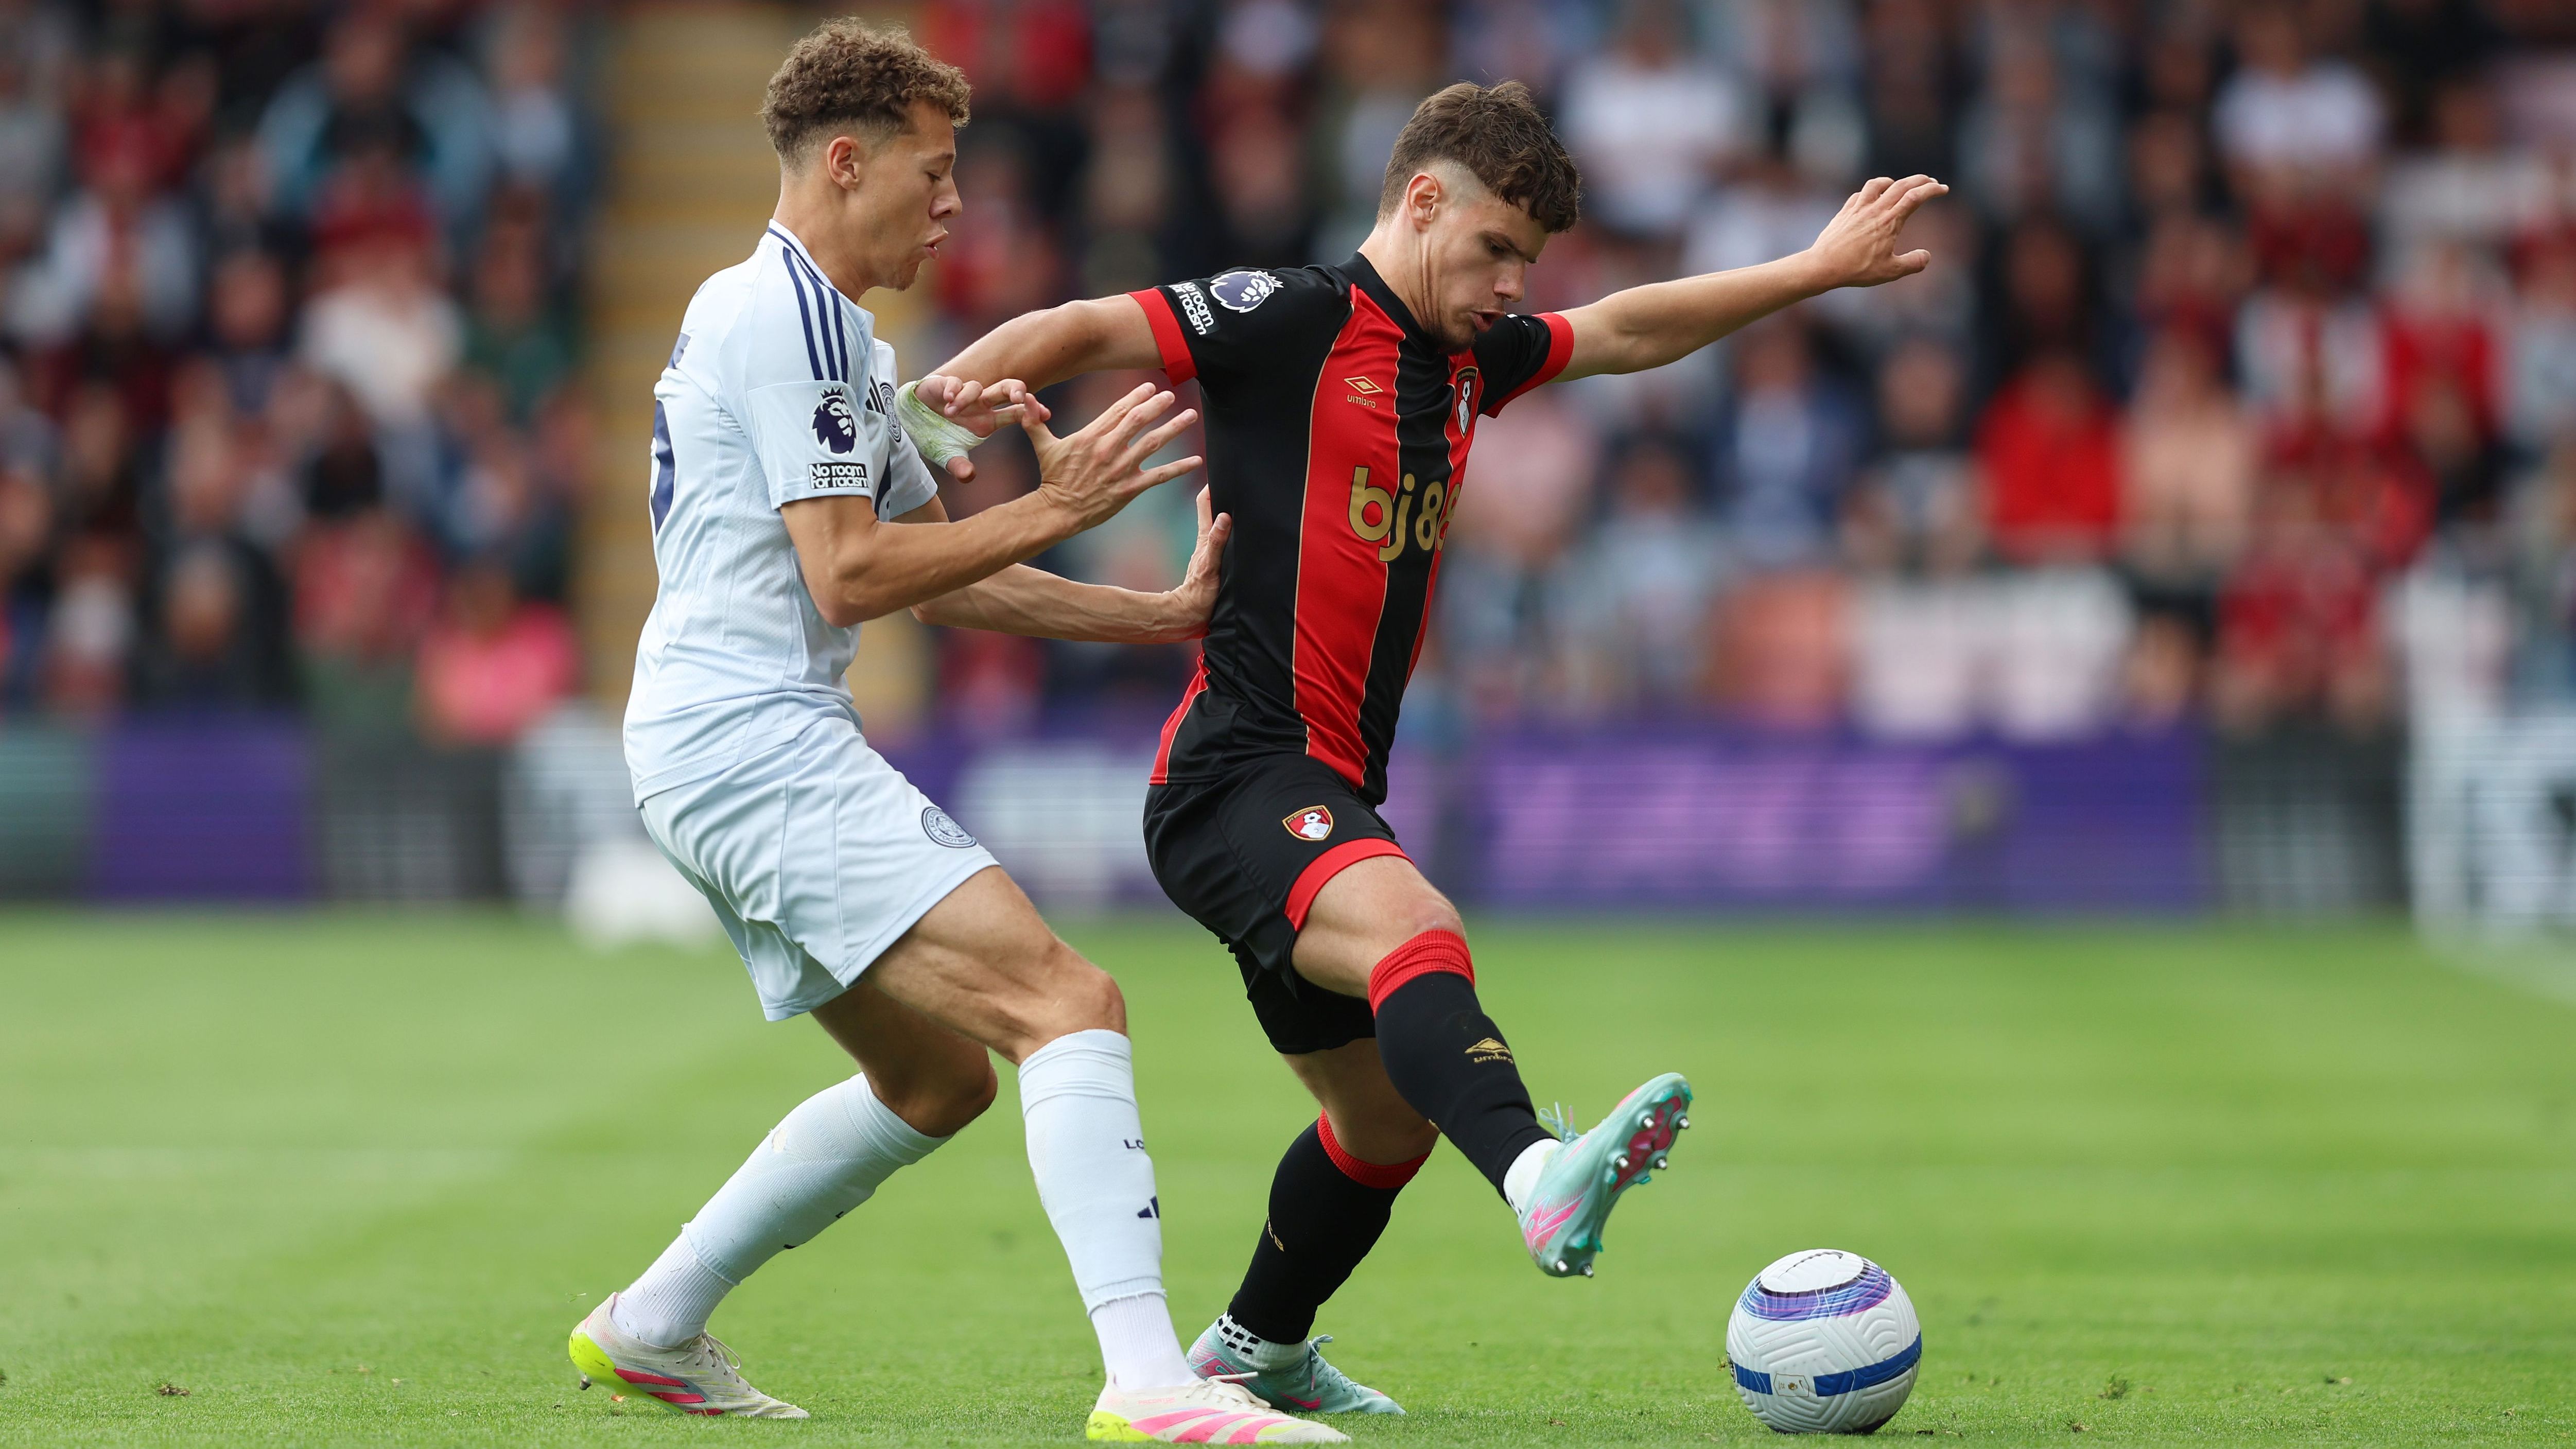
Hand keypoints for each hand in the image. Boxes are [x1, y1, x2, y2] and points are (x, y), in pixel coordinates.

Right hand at [914, 374, 1051, 480]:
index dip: (1031, 412)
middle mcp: (980, 404)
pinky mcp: (945, 384)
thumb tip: (968, 476)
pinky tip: (948, 399)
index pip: (1015, 413)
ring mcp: (964, 393)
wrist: (910, 422)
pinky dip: (953, 389)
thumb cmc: (936, 437)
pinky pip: (955, 382)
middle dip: (1016, 390)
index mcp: (987, 420)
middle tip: (1019, 397)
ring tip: (951, 413)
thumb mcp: (948, 455)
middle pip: (1006, 389)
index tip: (1046, 414)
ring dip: (966, 399)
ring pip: (977, 388)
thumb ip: (958, 466)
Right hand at [1020, 382, 1202, 533]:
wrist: (1058, 511)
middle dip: (1157, 405)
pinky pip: (1160, 475)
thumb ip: (1034, 420)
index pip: (1118, 409)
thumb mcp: (1043, 446)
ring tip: (1190, 416)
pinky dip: (1179, 467)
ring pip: (1153, 443)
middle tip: (1172, 395)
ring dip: (1174, 428)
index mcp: (1091, 436)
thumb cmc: (1052, 478)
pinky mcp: (1130, 488)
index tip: (1151, 387)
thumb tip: (1022, 397)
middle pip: (1139, 420)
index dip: (1137, 396)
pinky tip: (1196, 461)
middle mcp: (1108, 449)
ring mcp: (1121, 469)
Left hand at [1153, 486, 1231, 639]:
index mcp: (1206, 536)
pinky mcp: (1220, 562)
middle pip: (1215, 508)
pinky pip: (1227, 539)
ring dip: (1230, 510)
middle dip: (1223, 493)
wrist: (1193, 616)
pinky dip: (1233, 530)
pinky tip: (1243, 528)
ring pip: (1222, 523)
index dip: (1211, 485)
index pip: (1205, 502)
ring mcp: (1214, 550)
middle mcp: (1210, 540)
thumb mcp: (1209, 566)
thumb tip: (1223, 516)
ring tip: (1244, 497)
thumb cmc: (1200, 593)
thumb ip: (1216, 541)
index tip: (1221, 470)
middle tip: (1237, 478)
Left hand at [1802, 174, 1948, 289]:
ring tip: (1899, 185)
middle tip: (1931, 182)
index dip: (1932, 190)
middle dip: (1920, 180)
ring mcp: (1858, 208)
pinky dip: (1870, 191)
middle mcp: (1875, 209)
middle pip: (1902, 185)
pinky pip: (1860, 194)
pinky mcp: (1845, 212)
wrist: (1823, 266)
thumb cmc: (1857, 270)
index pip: (1916, 196)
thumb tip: (1926, 256)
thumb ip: (1913, 263)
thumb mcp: (1891, 271)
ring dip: (1893, 181)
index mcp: (1890, 221)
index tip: (1943, 189)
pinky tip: (1871, 197)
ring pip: (1878, 184)